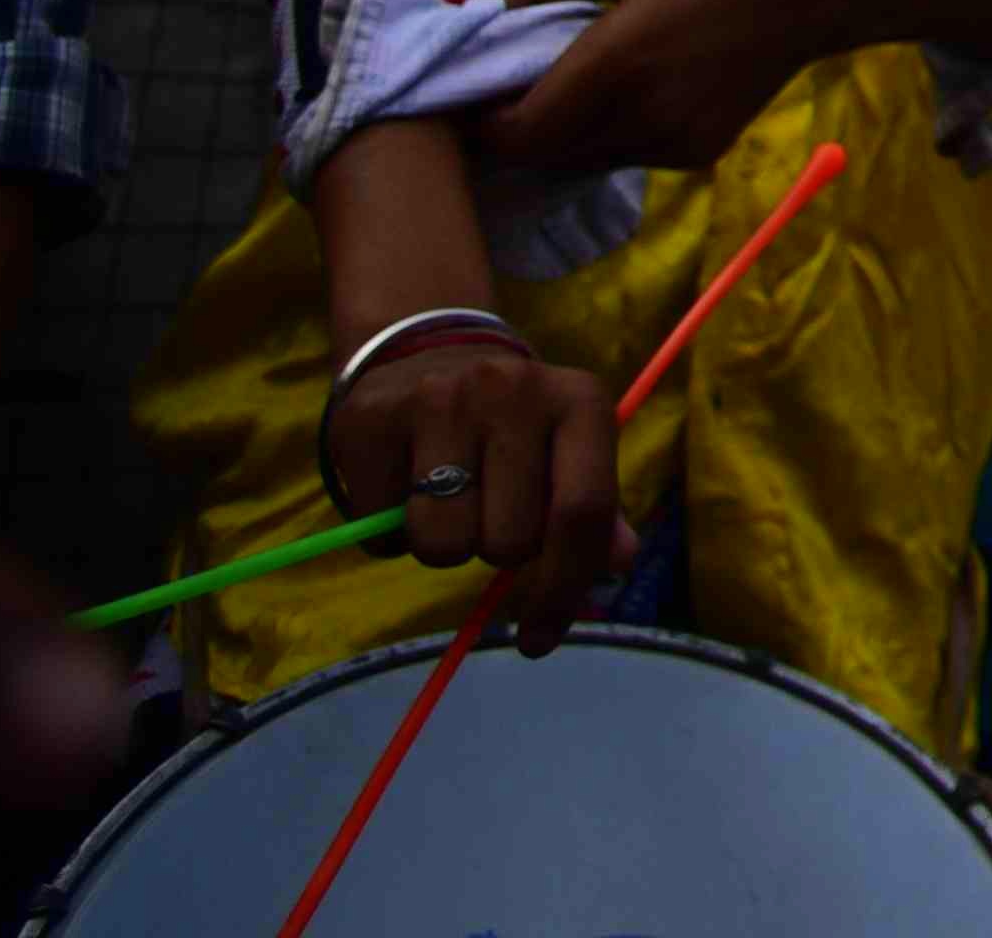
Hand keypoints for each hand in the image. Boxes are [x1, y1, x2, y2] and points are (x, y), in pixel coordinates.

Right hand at [322, 332, 620, 659]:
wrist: (428, 352)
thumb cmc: (514, 424)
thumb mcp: (567, 449)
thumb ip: (595, 509)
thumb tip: (619, 561)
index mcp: (580, 400)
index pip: (582, 514)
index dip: (563, 589)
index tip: (538, 639)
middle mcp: (514, 390)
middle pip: (509, 541)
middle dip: (496, 551)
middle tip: (488, 514)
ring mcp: (439, 400)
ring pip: (445, 544)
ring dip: (445, 547)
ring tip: (447, 503)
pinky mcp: (372, 422)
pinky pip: (380, 533)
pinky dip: (391, 536)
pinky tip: (403, 490)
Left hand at [474, 0, 991, 178]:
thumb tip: (481, 8)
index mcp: (616, 64)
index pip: (517, 134)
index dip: (480, 126)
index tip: (466, 96)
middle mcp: (640, 117)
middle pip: (543, 154)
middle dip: (513, 130)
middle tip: (503, 88)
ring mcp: (672, 143)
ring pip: (582, 159)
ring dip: (560, 133)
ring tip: (564, 83)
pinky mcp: (697, 153)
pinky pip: (625, 154)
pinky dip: (607, 133)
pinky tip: (627, 90)